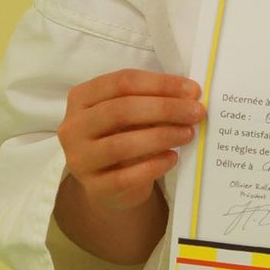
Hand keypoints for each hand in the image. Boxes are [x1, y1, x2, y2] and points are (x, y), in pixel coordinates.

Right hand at [57, 69, 205, 214]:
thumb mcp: (131, 115)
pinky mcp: (94, 187)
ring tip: (188, 134)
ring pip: (122, 144)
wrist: (111, 186)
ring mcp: (80, 159)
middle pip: (121, 110)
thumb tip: (190, 95)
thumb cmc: (124, 138)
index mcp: (82, 97)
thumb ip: (152, 101)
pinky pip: (126, 176)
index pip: (122, 82)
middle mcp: (73, 127)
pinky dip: (154, 165)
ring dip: (162, 136)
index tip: (192, 90)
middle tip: (196, 112)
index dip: (160, 84)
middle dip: (165, 109)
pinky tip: (172, 158)